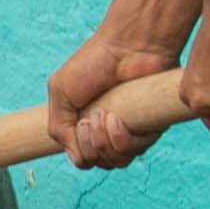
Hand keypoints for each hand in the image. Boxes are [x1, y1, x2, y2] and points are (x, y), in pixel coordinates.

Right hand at [50, 16, 187, 171]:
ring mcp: (131, 130)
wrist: (127, 46)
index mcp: (87, 124)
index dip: (80, 150)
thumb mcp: (60, 93)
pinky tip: (117, 118)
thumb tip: (78, 159)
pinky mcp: (150, 128)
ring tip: (104, 115)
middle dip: (90, 145)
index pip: (84, 157)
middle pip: (99, 162)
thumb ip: (59, 129)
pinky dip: (122, 139)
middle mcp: (109, 131)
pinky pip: (135, 152)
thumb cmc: (93, 62)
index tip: (80, 124)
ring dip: (104, 143)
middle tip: (90, 118)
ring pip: (116, 161)